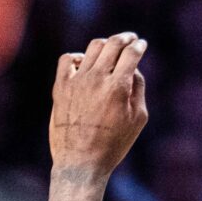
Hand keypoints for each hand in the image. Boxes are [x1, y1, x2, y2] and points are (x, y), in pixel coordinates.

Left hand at [49, 32, 149, 179]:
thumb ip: (138, 88)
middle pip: (113, 43)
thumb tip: (133, 69)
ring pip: (93, 47)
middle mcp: (96, 79)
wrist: (80, 162)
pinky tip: (85, 64)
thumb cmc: (114, 144)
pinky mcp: (60, 88)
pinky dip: (78, 57)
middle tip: (130, 39)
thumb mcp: (138, 118)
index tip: (141, 45)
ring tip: (110, 51)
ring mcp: (76, 82)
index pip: (131, 53)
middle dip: (125, 38)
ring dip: (105, 45)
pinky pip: (67, 59)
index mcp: (118, 87)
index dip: (139, 45)